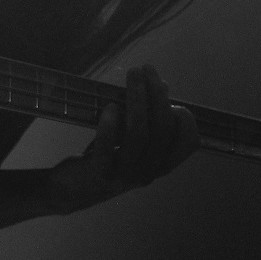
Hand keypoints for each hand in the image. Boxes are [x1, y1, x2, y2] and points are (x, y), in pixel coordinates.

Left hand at [48, 64, 197, 207]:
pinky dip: (110, 125)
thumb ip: (147, 115)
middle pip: (161, 130)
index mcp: (159, 164)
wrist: (72, 190)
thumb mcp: (129, 138)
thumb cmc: (105, 157)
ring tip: (132, 75)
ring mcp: (124, 176)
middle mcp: (147, 172)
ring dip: (136, 100)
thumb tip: (164, 85)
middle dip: (156, 94)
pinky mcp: (100, 175)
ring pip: (137, 135)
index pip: (188, 143)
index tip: (168, 91)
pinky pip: (107, 148)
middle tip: (146, 69)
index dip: (184, 117)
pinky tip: (111, 105)